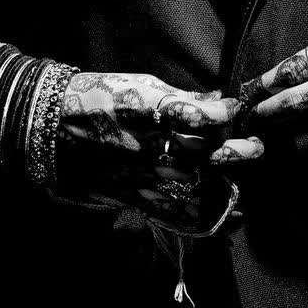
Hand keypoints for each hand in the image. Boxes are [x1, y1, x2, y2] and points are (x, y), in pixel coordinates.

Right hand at [57, 71, 262, 227]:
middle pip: (209, 156)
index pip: (204, 117)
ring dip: (227, 185)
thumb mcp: (142, 86)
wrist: (52, 129)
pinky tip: (230, 218)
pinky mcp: (135, 198)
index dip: (227, 113)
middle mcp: (151, 148)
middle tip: (255, 146)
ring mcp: (144, 177)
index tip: (238, 108)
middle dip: (238, 151)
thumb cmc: (100, 98)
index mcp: (152, 113)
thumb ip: (183, 99)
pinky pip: (179, 216)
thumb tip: (219, 100)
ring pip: (199, 188)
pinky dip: (208, 221)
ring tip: (243, 182)